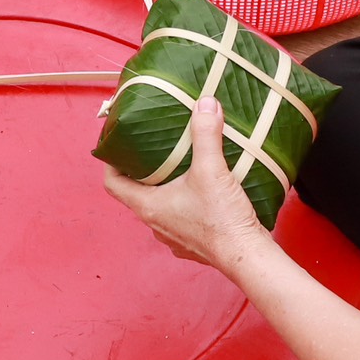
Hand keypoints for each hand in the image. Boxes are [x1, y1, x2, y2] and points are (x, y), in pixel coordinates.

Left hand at [99, 99, 271, 272]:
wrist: (247, 256)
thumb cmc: (222, 219)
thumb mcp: (211, 169)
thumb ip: (206, 134)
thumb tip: (205, 103)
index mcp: (147, 206)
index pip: (113, 184)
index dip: (111, 164)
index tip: (118, 147)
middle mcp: (156, 224)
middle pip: (137, 193)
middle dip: (144, 171)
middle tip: (155, 148)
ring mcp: (174, 236)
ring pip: (161, 206)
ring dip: (167, 188)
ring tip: (181, 165)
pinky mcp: (194, 243)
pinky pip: (182, 219)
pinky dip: (186, 203)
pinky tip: (203, 191)